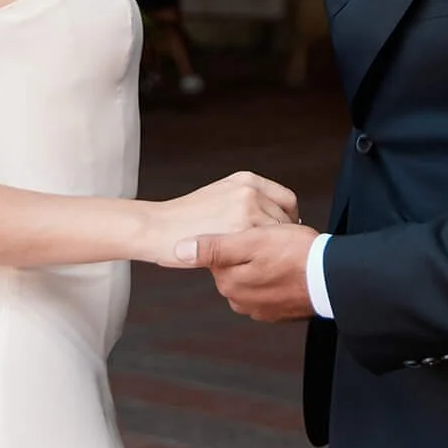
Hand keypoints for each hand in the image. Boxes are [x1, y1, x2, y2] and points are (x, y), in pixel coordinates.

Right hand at [143, 172, 297, 267]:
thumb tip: (273, 218)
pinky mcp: (238, 232)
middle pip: (286, 220)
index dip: (289, 220)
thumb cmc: (186, 218)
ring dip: (273, 251)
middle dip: (282, 239)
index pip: (287, 200)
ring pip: (277, 237)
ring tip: (264, 264)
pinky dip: (262, 259)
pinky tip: (254, 267)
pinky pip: (263, 249)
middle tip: (275, 256)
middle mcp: (250, 191)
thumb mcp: (220, 194)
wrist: (157, 228)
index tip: (285, 235)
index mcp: (247, 180)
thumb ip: (247, 200)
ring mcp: (246, 211)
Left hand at [174, 224, 320, 320]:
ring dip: (263, 263)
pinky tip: (289, 265)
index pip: (219, 252)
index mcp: (229, 282)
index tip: (255, 229)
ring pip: (253, 275)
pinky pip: (269, 287)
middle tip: (274, 238)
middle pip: (235, 265)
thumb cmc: (296, 255)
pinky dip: (275, 276)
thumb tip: (177, 249)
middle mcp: (239, 300)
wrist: (332, 280)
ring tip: (284, 251)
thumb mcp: (252, 241)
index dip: (236, 234)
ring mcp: (259, 308)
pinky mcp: (277, 311)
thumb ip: (213, 247)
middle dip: (250, 250)